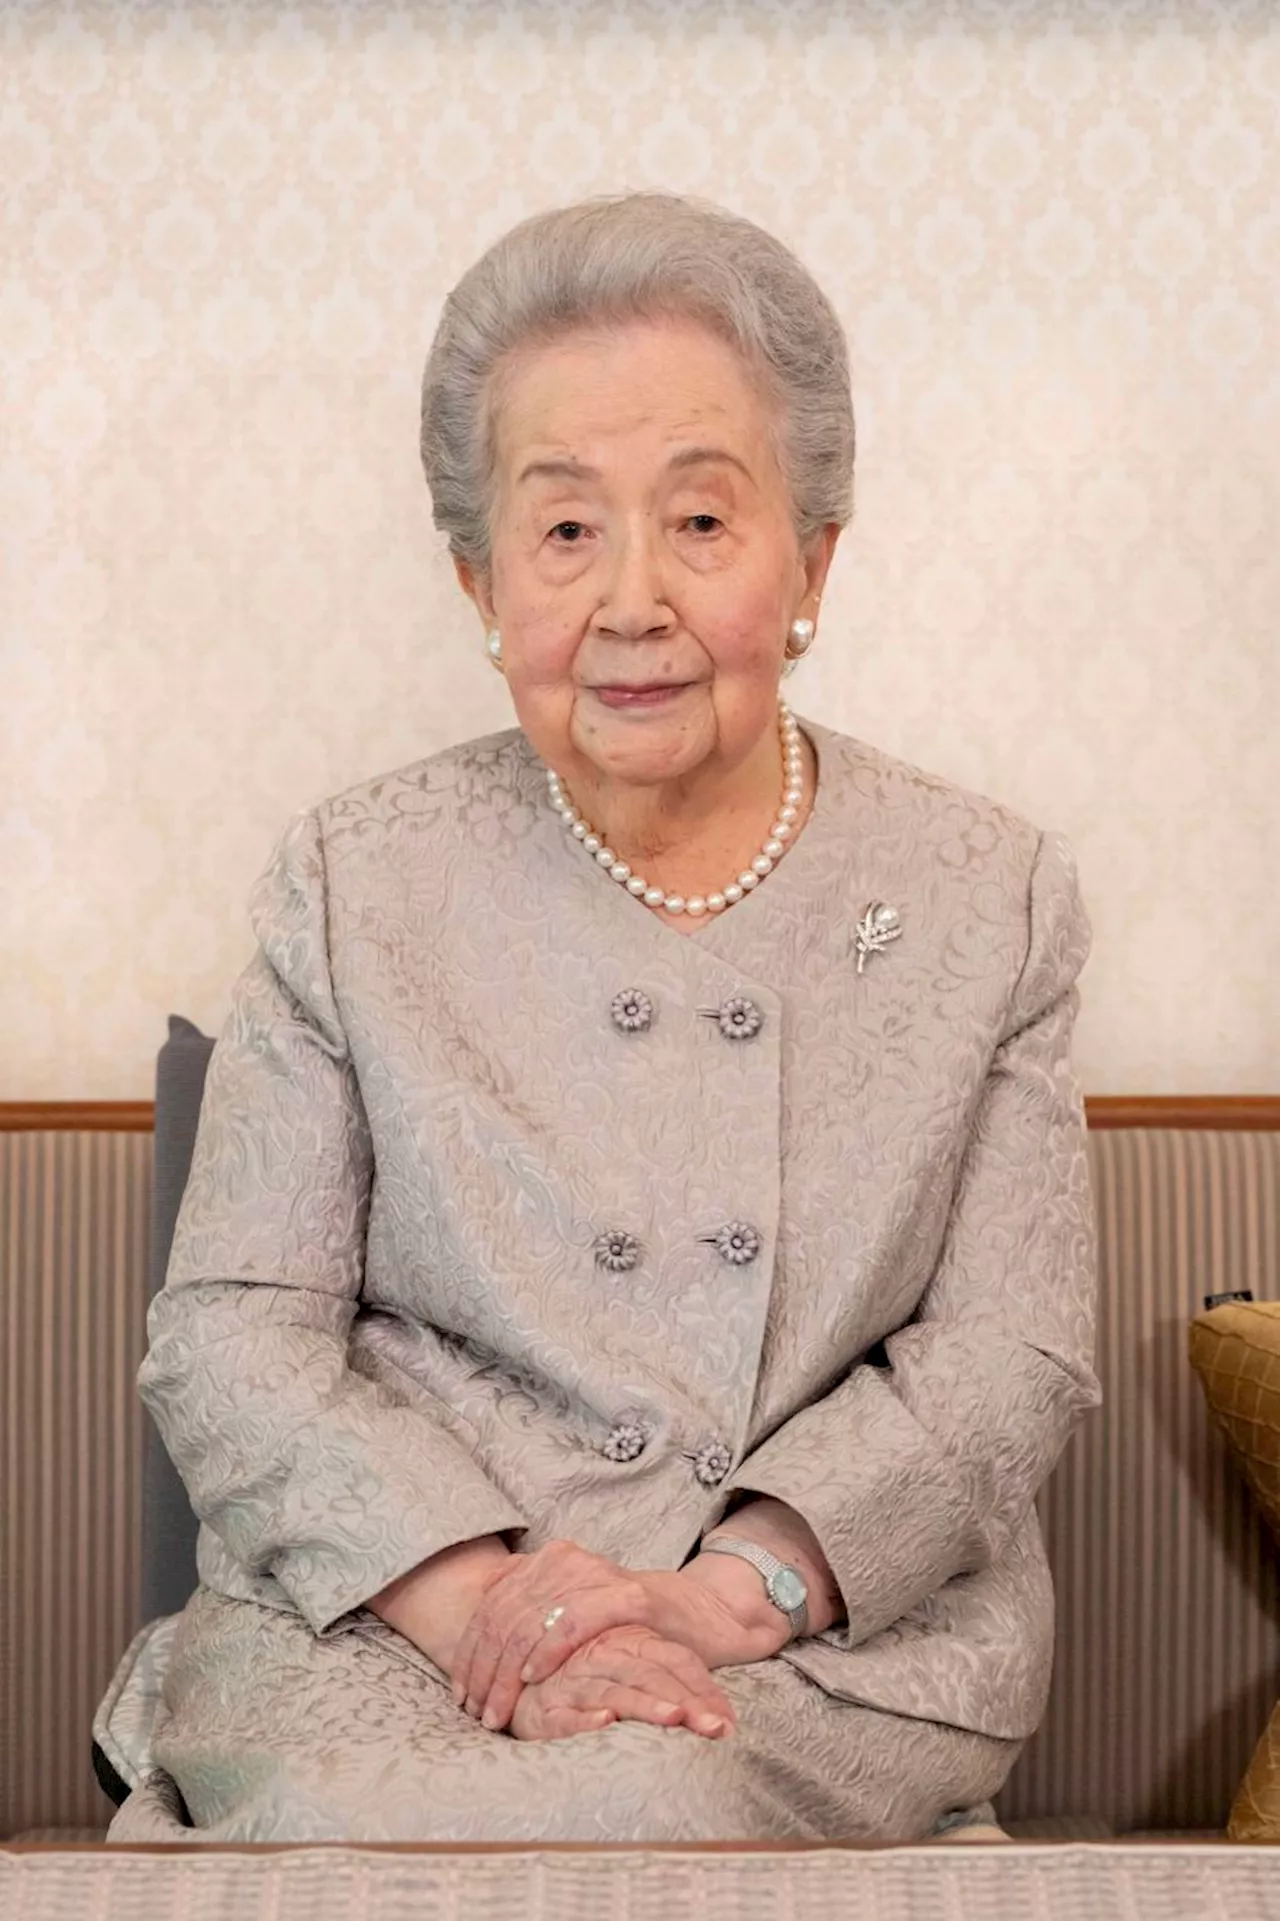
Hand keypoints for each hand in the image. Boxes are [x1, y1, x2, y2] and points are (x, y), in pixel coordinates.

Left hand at [451, 1538, 783, 1734]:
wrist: (691, 1617)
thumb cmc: (620, 1628)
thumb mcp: (566, 1616)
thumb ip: (528, 1619)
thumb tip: (469, 1647)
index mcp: (545, 1561)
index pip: (491, 1607)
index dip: (469, 1653)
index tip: (460, 1693)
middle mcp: (565, 1559)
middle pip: (503, 1615)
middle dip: (483, 1670)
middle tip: (477, 1712)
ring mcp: (596, 1574)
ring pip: (528, 1620)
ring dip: (505, 1672)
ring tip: (497, 1710)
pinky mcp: (626, 1597)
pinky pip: (571, 1622)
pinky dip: (546, 1650)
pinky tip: (531, 1679)